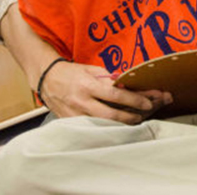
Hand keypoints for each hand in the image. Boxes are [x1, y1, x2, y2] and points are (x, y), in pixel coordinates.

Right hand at [40, 60, 172, 123]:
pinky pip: (93, 127)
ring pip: (104, 124)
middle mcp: (82, 102)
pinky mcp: (70, 123)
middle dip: (133, 115)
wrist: (47, 78)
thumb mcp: (92, 69)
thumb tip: (129, 84)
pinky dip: (108, 127)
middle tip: (148, 112)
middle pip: (112, 114)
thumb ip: (109, 78)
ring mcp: (75, 115)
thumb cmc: (73, 72)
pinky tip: (120, 125)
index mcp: (89, 85)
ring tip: (138, 119)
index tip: (149, 101)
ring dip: (123, 123)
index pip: (116, 94)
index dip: (134, 99)